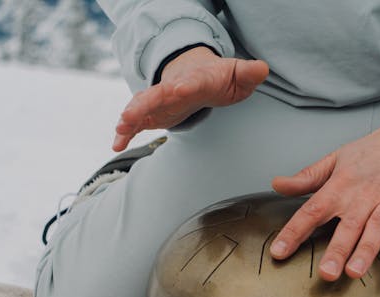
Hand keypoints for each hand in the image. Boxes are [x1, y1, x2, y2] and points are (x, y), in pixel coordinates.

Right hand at [113, 46, 269, 150]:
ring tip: (120, 129)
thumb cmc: (219, 77)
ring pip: (141, 107)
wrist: (196, 74)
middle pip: (157, 94)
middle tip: (131, 114)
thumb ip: (249, 73)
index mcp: (195, 80)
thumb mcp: (237, 75)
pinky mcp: (152, 113)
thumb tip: (263, 68)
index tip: (179, 89)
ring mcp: (159, 100)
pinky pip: (136, 122)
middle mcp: (172, 89)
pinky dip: (125, 132)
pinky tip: (116, 145)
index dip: (185, 85)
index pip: (190, 82)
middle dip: (144, 103)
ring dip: (130, 117)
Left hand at [270, 118, 379, 280]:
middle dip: (336, 250)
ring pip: (377, 229)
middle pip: (347, 226)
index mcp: (341, 185)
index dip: (294, 231)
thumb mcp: (336, 159)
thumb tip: (277, 184)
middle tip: (325, 273)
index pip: (313, 210)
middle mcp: (364, 195)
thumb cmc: (373, 151)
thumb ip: (307, 177)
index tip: (279, 251)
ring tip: (354, 273)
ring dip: (366, 251)